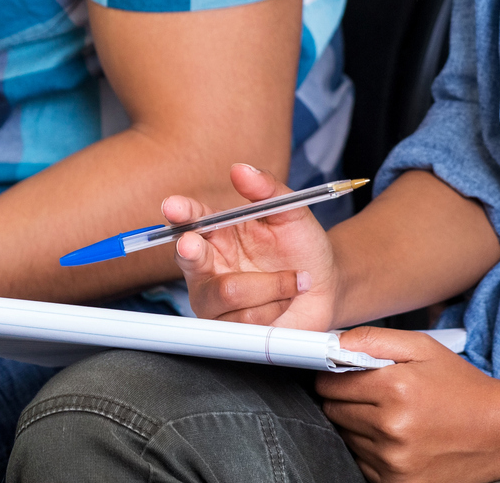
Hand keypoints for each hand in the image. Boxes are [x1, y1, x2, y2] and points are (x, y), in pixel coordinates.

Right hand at [172, 162, 339, 329]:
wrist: (325, 288)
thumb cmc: (302, 248)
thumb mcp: (291, 212)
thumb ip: (267, 189)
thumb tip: (240, 169)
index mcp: (218, 233)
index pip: (192, 220)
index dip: (181, 213)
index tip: (174, 207)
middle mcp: (209, 267)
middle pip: (190, 262)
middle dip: (192, 253)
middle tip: (195, 245)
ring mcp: (215, 302)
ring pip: (229, 294)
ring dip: (273, 286)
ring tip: (293, 280)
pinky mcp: (229, 330)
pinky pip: (246, 321)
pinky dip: (275, 307)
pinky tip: (285, 302)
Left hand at [316, 328, 499, 482]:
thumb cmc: (464, 389)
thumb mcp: (425, 348)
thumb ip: (376, 340)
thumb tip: (334, 343)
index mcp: (395, 389)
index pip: (329, 384)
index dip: (334, 376)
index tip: (346, 374)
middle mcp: (391, 429)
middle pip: (333, 413)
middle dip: (348, 400)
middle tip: (378, 395)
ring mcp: (393, 462)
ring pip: (345, 439)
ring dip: (360, 427)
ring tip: (394, 417)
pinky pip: (361, 463)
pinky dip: (372, 451)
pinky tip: (398, 440)